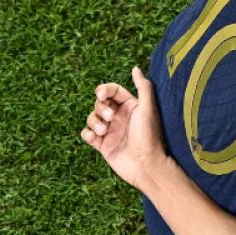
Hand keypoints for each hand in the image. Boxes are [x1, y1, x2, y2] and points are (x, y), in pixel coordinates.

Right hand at [80, 67, 167, 189]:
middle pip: (100, 103)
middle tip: (110, 118)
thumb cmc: (149, 136)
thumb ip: (143, 87)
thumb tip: (135, 68)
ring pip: (91, 117)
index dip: (104, 90)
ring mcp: (110, 131)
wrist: (146, 166)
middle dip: (100, 108)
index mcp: (130, 107)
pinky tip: (94, 137)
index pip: (113, 91)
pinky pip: (87, 134)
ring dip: (93, 121)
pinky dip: (87, 134)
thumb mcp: (147, 108)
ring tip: (103, 131)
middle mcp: (119, 117)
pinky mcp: (102, 145)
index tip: (102, 95)